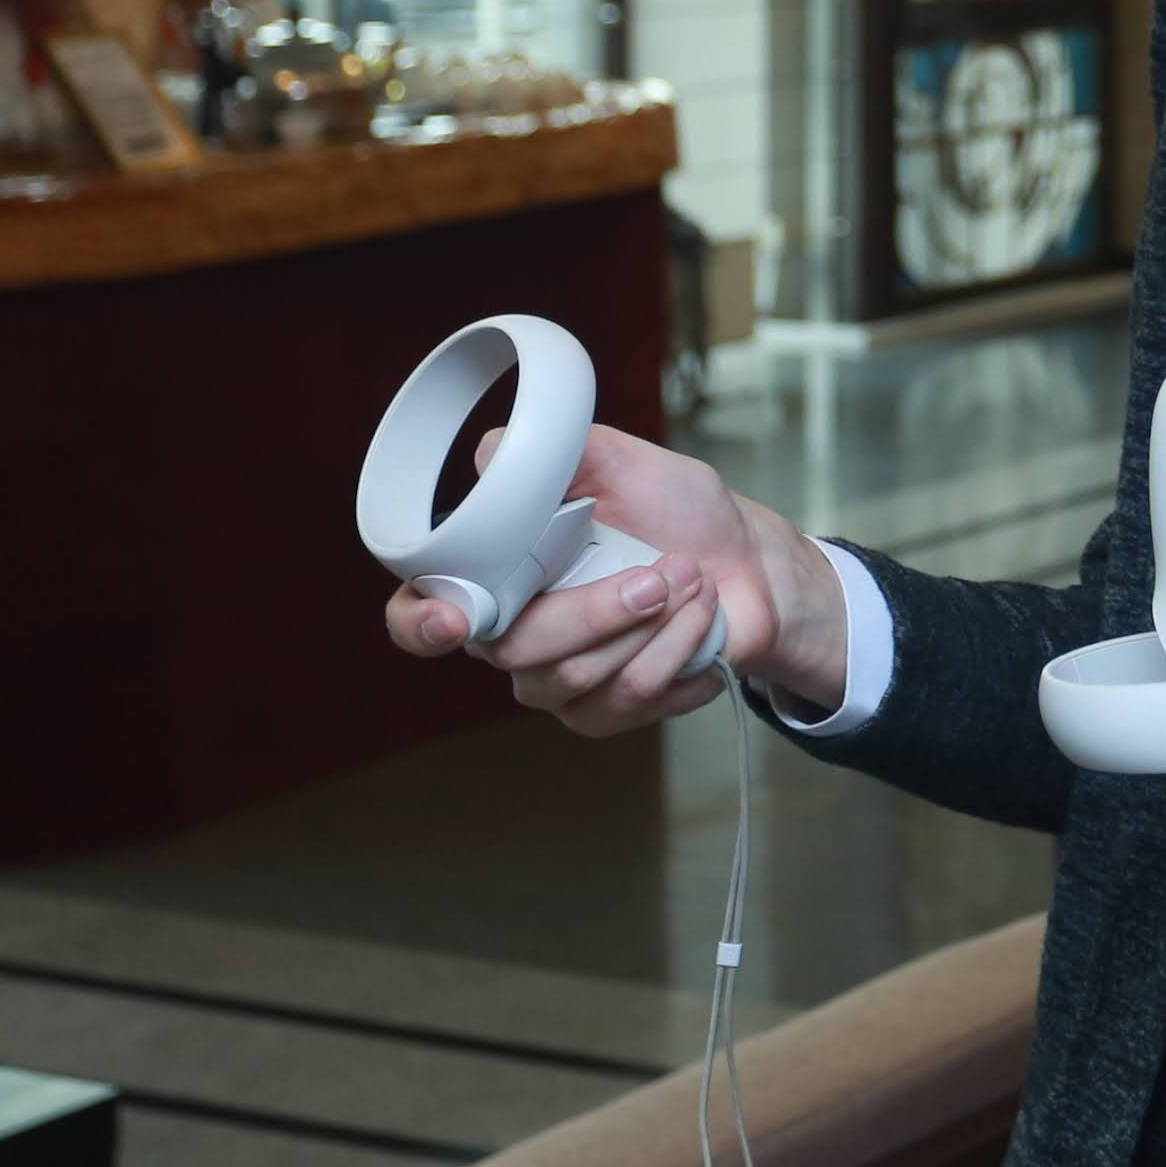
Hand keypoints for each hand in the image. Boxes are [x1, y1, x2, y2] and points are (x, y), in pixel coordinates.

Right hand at [380, 425, 846, 733]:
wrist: (747, 562)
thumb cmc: (675, 512)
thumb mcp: (623, 463)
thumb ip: (560, 454)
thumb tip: (494, 453)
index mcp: (493, 573)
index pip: (418, 616)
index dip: (421, 623)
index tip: (456, 619)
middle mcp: (511, 634)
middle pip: (516, 649)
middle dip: (595, 611)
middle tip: (660, 573)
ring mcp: (556, 681)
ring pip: (576, 678)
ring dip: (651, 626)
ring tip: (691, 581)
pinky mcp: (606, 713)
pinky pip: (628, 698)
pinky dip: (678, 651)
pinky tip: (701, 620)